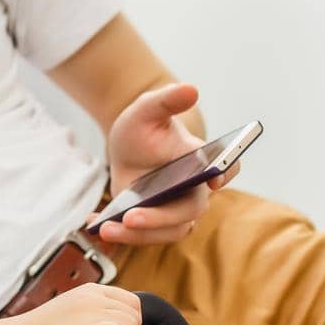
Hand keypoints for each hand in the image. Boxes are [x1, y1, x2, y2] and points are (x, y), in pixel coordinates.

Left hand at [99, 83, 238, 245]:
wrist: (127, 145)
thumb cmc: (144, 127)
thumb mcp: (147, 109)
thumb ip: (166, 100)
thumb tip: (190, 89)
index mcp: (201, 160)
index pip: (228, 168)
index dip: (226, 173)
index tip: (212, 179)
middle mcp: (194, 190)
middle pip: (190, 211)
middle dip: (160, 218)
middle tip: (130, 217)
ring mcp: (175, 209)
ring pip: (168, 231)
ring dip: (138, 235)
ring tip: (107, 229)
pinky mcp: (154, 222)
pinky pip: (144, 236)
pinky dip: (121, 235)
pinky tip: (95, 226)